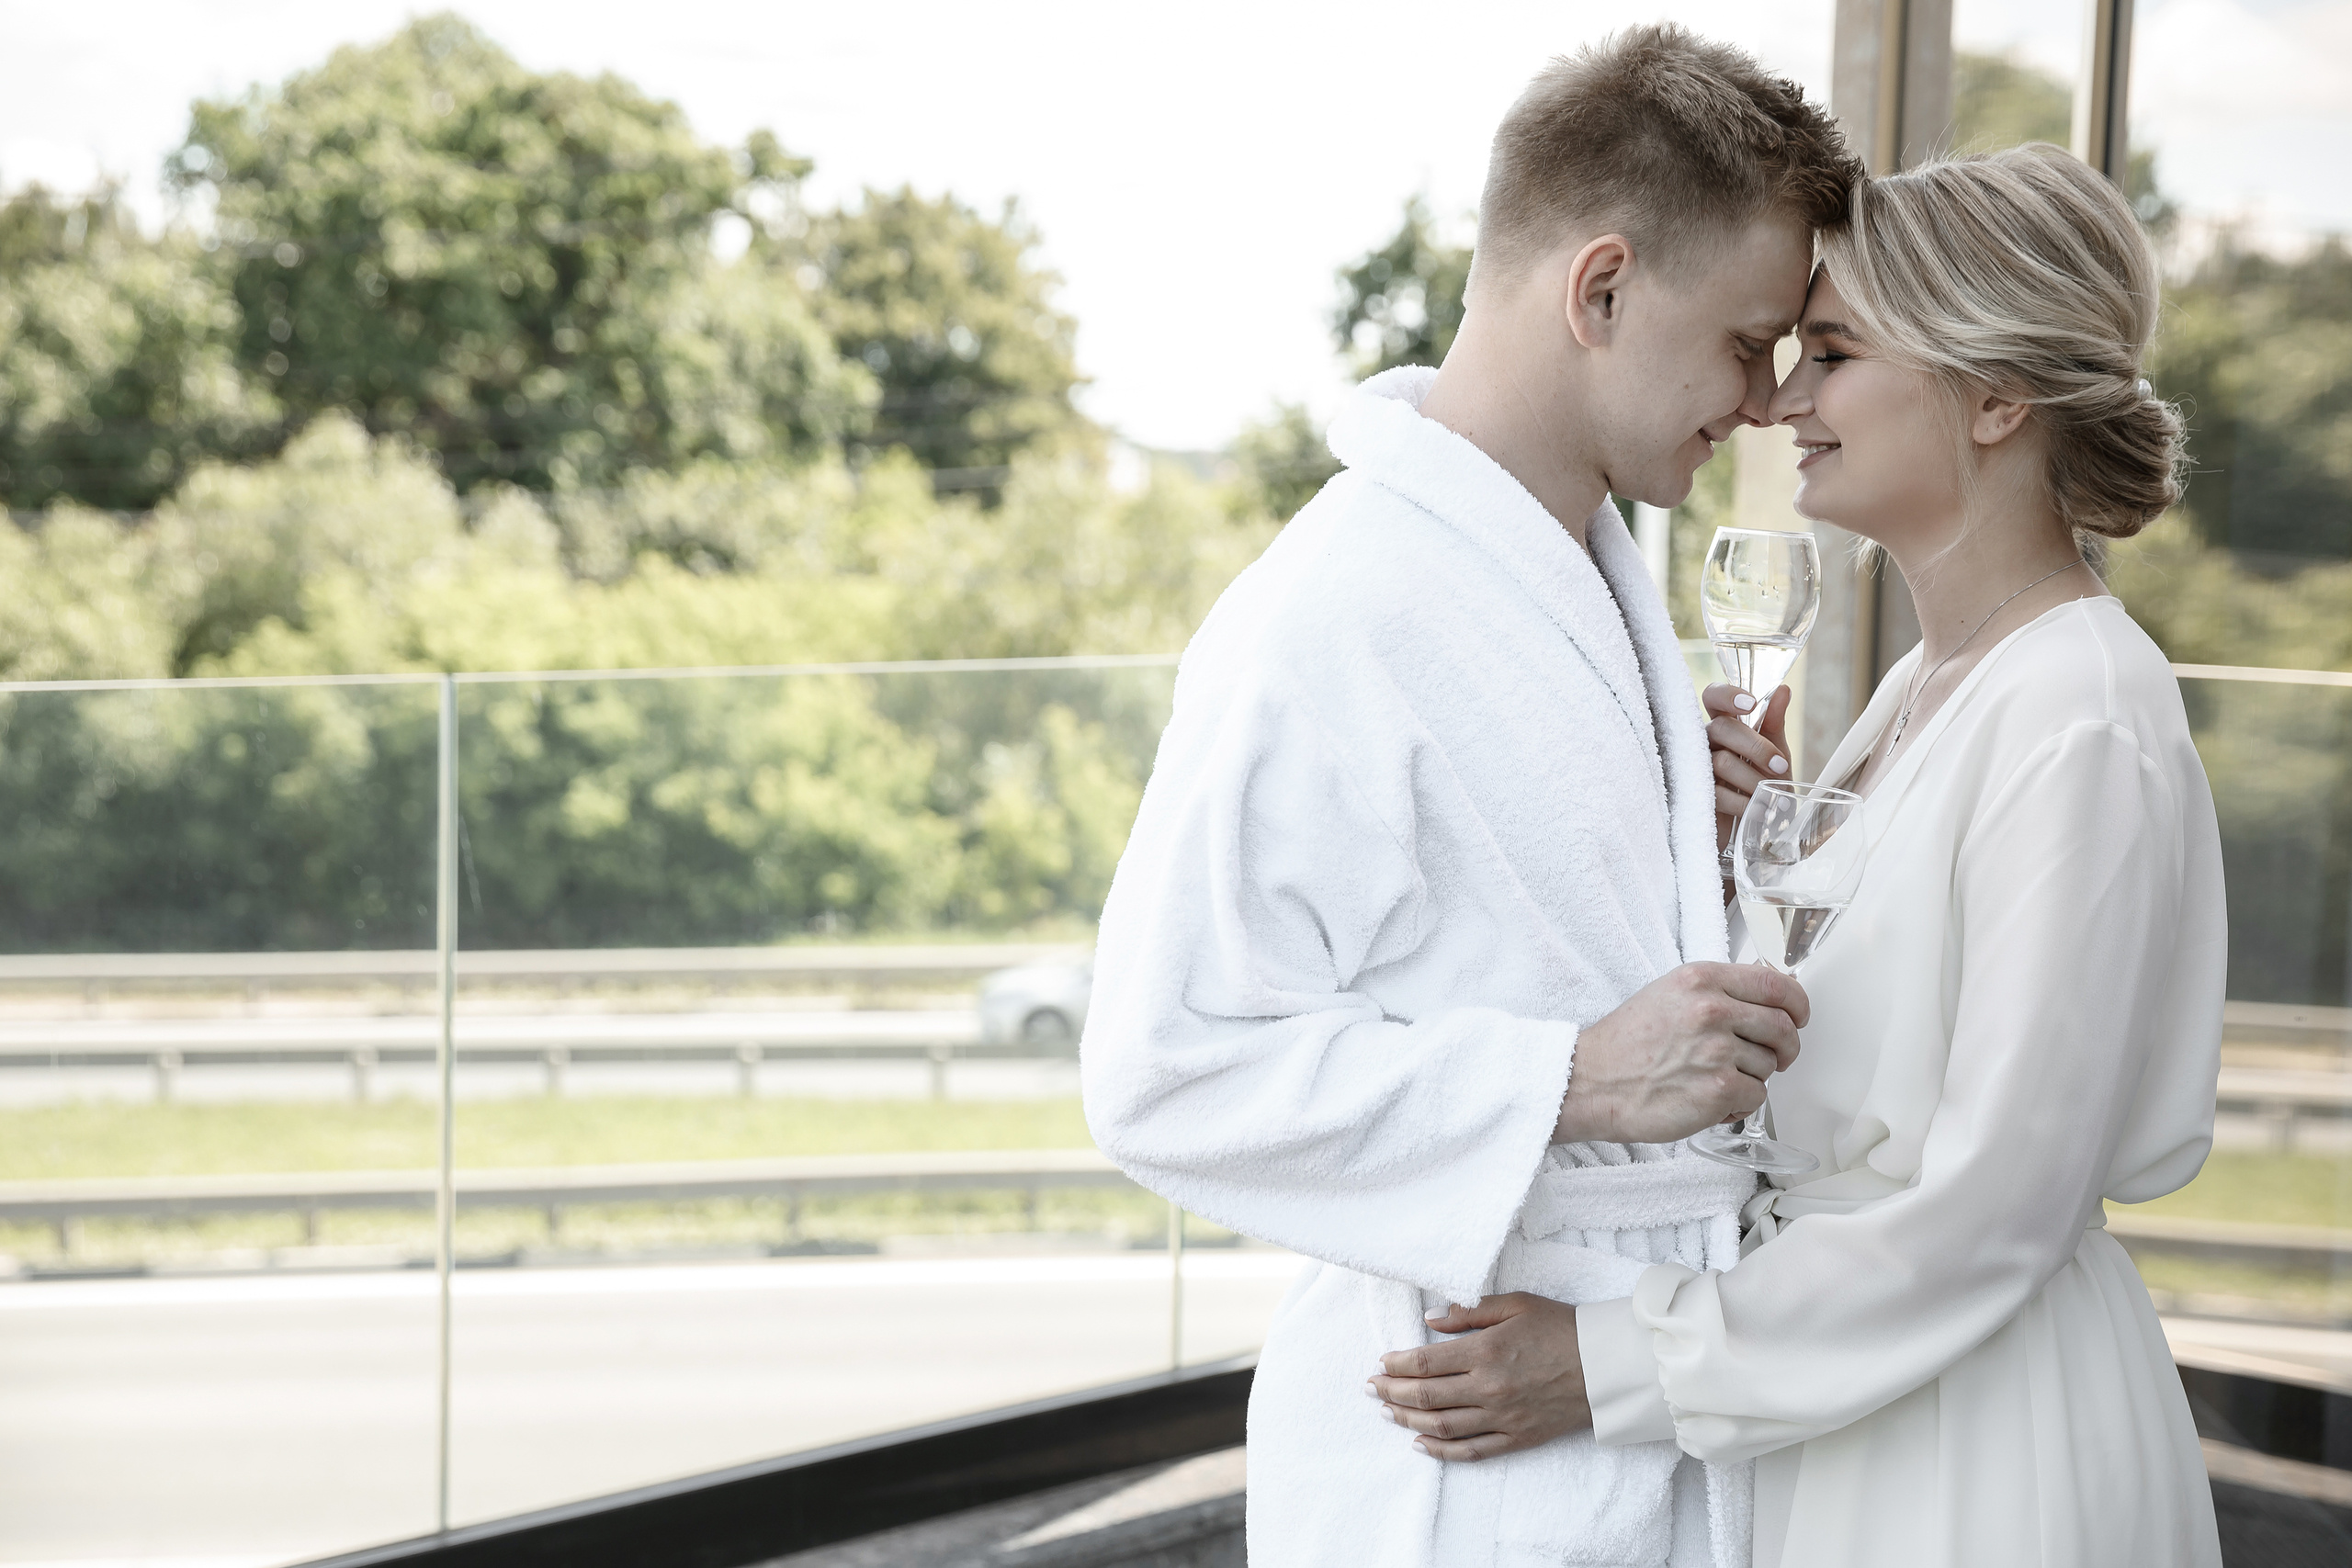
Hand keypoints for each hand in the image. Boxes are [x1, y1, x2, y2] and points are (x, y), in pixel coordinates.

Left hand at [1369, 1294, 1589, 1461]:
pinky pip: (1472, 1451)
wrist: (1607, 1365)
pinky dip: (1442, 1451)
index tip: (1381, 1363)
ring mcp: (1502, 1418)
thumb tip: (1429, 1318)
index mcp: (1486, 1351)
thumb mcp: (1516, 1304)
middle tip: (1372, 1388)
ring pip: (1442, 1426)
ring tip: (1387, 1411)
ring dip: (1408, 1420)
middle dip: (1392, 1392)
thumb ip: (1469, 1311)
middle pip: (1426, 1396)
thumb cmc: (1562, 1328)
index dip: (1397, 1365)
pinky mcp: (1517, 1438)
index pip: (1426, 1363)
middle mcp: (1489, 1388)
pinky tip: (1420, 1443)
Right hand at [1556, 962, 1807, 1142]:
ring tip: (1713, 1078)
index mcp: (1701, 980)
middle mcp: (1712, 1009)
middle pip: (1783, 1028)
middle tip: (1770, 1058)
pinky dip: (1738, 1105)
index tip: (1798, 1017)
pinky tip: (1709, 1100)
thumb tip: (1768, 1000)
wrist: (1591, 1083)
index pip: (1776, 985)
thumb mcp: (1669, 995)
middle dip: (1784, 1048)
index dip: (1797, 1005)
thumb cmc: (1625, 1044)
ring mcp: (1717, 1050)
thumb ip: (1716, 991)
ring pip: (1770, 1066)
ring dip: (1751, 1077)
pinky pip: (1756, 1097)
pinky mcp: (1718, 1089)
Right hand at [1704, 683, 1792, 850]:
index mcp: (1724, 724)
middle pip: (1721, 728)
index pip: (1713, 697)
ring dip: (1754, 779)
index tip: (1751, 704)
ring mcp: (1697, 767)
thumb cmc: (1762, 780)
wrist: (1758, 826)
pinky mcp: (1696, 795)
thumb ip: (1774, 722)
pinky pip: (1717, 792)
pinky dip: (1744, 802)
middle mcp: (1705, 741)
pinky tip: (1760, 809)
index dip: (1727, 695)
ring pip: (1721, 761)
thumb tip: (1783, 689)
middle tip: (1780, 766)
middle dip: (1756, 747)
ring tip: (1775, 795)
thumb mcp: (1775, 751)